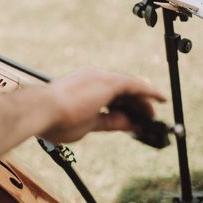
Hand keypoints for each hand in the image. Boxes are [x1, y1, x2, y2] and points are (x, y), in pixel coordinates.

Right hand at [40, 68, 165, 143]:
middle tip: (147, 118)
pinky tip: (160, 98)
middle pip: (121, 89)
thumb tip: (127, 124)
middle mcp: (91, 78)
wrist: (42, 110)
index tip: (132, 119)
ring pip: (128, 87)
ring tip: (154, 113)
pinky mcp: (107, 82)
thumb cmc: (54, 120)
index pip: (109, 96)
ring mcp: (98, 78)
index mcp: (81, 87)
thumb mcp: (87, 124)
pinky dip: (148, 92)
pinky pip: (134, 85)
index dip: (123, 108)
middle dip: (135, 104)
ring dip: (142, 100)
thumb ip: (108, 122)